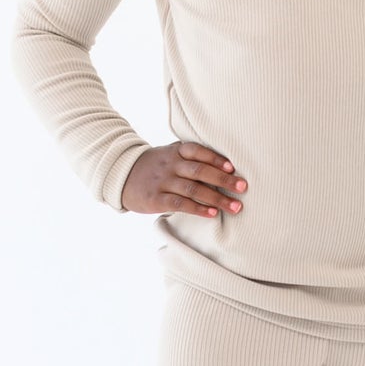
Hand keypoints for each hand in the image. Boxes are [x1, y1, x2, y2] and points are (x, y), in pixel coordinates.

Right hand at [122, 142, 247, 219]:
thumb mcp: (170, 155)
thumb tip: (227, 166)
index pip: (198, 151)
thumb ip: (192, 157)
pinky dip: (198, 209)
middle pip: (199, 171)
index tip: (233, 168)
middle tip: (242, 188)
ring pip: (193, 189)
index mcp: (176, 152)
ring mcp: (162, 182)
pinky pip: (180, 204)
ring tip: (235, 206)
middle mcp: (170, 165)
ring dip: (216, 198)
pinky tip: (212, 213)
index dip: (216, 159)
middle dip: (223, 179)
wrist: (122, 176)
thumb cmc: (156, 167)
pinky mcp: (155, 199)